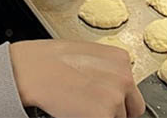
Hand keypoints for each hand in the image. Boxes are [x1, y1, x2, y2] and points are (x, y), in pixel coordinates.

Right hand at [10, 40, 144, 117]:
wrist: (34, 69)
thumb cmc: (52, 60)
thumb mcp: (88, 54)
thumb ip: (107, 69)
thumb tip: (114, 86)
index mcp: (121, 59)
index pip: (132, 89)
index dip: (119, 98)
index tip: (105, 100)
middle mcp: (124, 78)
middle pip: (132, 108)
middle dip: (116, 110)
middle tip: (93, 107)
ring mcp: (115, 98)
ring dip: (103, 115)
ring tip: (80, 105)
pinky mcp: (103, 115)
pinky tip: (77, 112)